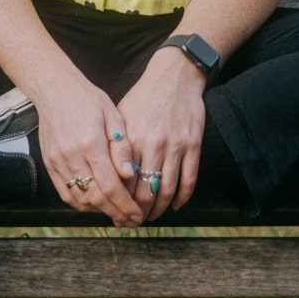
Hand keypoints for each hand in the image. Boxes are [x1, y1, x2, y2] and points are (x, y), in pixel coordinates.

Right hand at [35, 75, 142, 226]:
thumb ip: (122, 146)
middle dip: (116, 213)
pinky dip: (81, 204)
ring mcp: (58, 162)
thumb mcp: (113, 115)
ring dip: (100, 211)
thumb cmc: (88, 100)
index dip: (125, 205)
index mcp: (91, 143)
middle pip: (96, 197)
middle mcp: (72, 156)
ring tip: (117, 215)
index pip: (111, 185)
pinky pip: (65, 193)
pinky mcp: (49, 164)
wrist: (55, 90)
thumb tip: (129, 174)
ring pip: (80, 199)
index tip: (138, 215)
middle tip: (131, 221)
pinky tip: (96, 204)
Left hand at [111, 51, 207, 221]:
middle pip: (145, 191)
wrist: (174, 76)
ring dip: (160, 209)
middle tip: (134, 221)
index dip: (119, 203)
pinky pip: (189, 179)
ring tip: (152, 216)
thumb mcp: (121, 117)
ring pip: (168, 190)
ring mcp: (175, 146)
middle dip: (138, 212)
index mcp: (131, 139)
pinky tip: (175, 205)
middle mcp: (152, 144)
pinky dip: (182, 198)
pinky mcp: (193, 144)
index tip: (116, 214)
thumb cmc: (143, 98)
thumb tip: (105, 177)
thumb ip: (115, 147)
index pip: (123, 182)